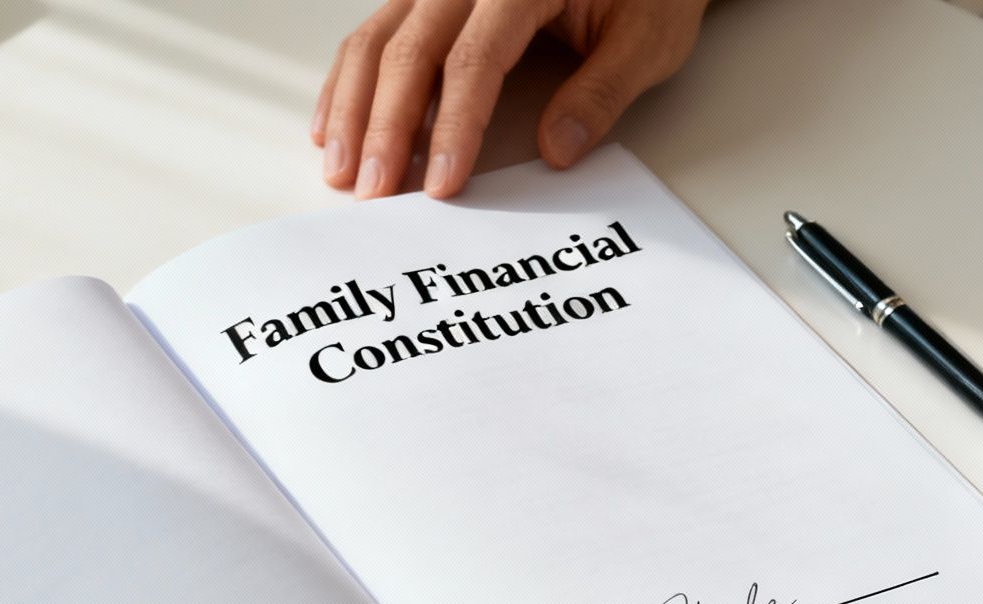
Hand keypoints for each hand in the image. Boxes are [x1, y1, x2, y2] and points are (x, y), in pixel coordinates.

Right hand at [315, 0, 711, 198]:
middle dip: (385, 128)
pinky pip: (375, 33)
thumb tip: (558, 150)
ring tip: (342, 172)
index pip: (474, 60)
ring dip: (352, 109)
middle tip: (374, 192)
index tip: (441, 183)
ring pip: (378, 40)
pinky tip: (333, 126)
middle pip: (409, 51)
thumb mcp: (648, 40)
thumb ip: (602, 93)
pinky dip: (348, 82)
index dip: (454, 126)